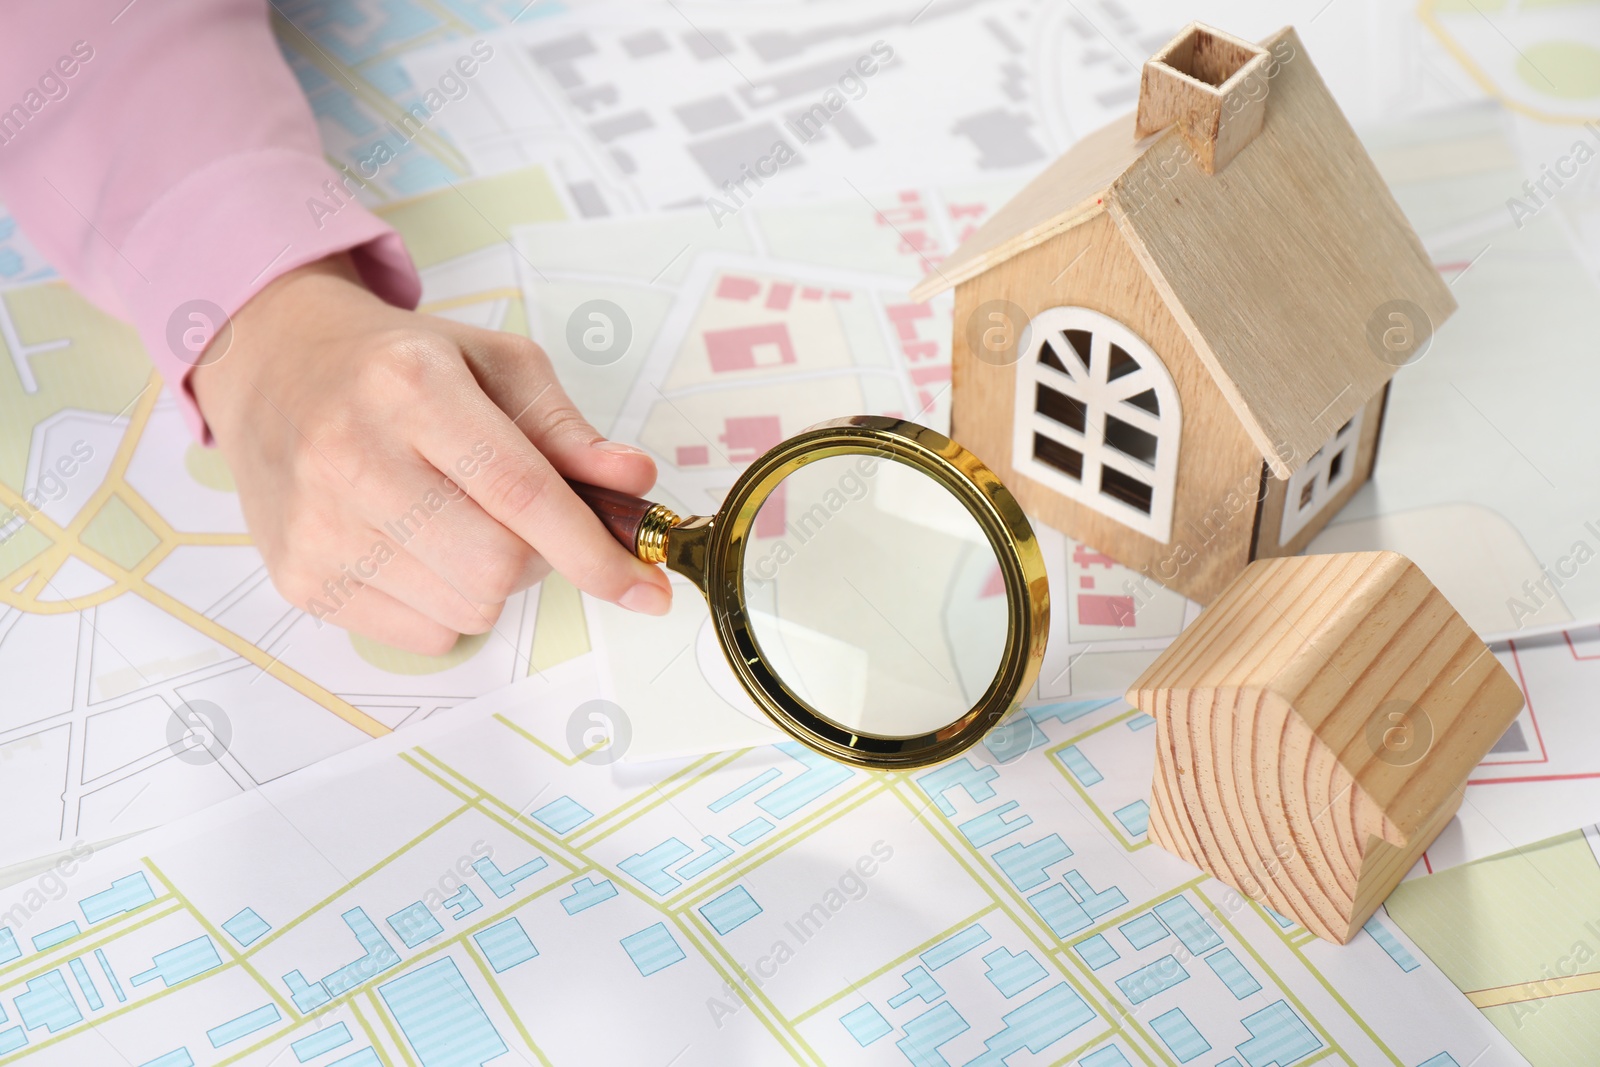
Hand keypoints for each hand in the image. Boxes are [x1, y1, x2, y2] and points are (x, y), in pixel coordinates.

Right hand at [191, 252, 671, 653]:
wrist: (272, 364)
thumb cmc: (395, 365)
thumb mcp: (492, 364)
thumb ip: (566, 428)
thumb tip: (634, 480)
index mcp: (410, 386)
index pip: (521, 492)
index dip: (594, 550)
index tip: (645, 588)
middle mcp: (351, 454)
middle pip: (496, 567)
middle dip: (539, 559)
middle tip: (521, 520)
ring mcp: (318, 524)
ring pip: (466, 611)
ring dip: (492, 583)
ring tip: (459, 521)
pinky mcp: (299, 577)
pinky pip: (423, 637)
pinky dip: (446, 606)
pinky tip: (416, 546)